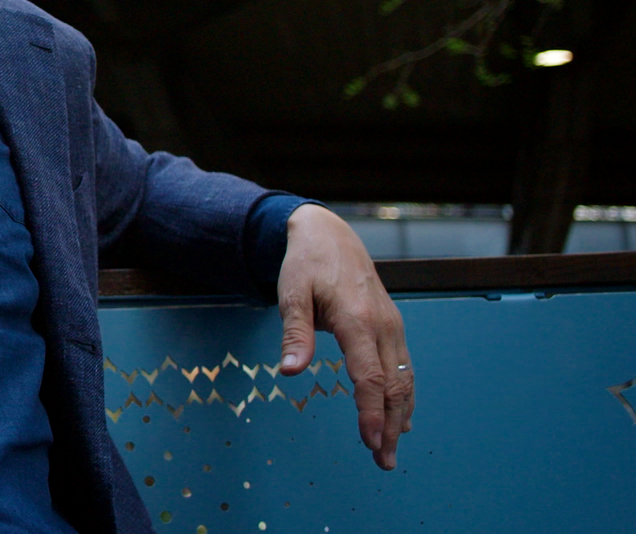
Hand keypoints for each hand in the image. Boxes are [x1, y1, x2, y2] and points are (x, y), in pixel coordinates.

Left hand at [276, 204, 412, 470]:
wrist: (330, 235)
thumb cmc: (306, 265)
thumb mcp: (291, 293)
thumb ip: (295, 334)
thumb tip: (290, 372)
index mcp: (357, 320)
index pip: (369, 376)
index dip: (371, 412)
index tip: (370, 442)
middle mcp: (382, 325)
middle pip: (393, 384)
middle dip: (390, 425)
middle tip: (383, 461)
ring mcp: (392, 325)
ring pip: (405, 378)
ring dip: (400, 415)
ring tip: (391, 449)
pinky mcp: (392, 326)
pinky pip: (404, 366)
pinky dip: (404, 395)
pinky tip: (401, 417)